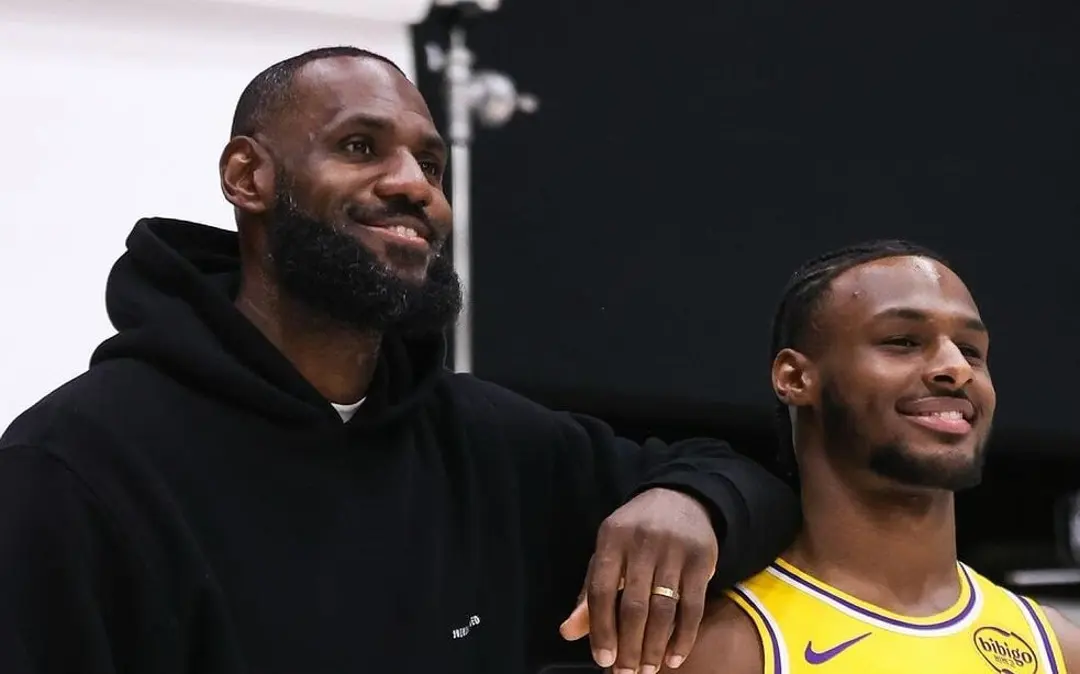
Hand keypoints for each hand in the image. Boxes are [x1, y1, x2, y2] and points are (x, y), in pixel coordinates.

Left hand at [559, 488, 717, 673]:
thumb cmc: (635, 535)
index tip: (603, 661)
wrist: (681, 499)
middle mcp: (642, 542)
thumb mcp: (608, 554)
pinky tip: (674, 658)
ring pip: (663, 610)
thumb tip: (567, 632)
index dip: (600, 628)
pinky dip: (684, 637)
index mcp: (611, 539)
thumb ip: (589, 593)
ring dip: (655, 646)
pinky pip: (693, 607)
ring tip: (648, 670)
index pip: (600, 590)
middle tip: (626, 673)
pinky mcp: (702, 559)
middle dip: (629, 646)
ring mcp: (674, 550)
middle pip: (633, 605)